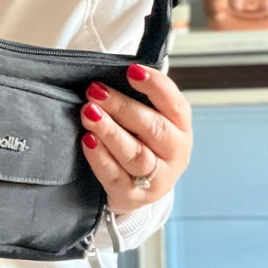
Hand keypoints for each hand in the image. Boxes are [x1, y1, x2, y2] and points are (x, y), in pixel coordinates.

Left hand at [79, 64, 192, 213]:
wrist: (136, 188)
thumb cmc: (139, 141)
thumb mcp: (145, 118)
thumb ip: (135, 97)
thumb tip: (110, 72)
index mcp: (180, 126)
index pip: (174, 103)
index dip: (155, 85)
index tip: (131, 70)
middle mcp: (175, 153)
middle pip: (153, 128)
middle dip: (122, 107)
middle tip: (95, 91)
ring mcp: (157, 178)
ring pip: (136, 154)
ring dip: (110, 132)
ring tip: (88, 113)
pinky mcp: (133, 196)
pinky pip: (115, 176)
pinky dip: (100, 158)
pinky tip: (87, 141)